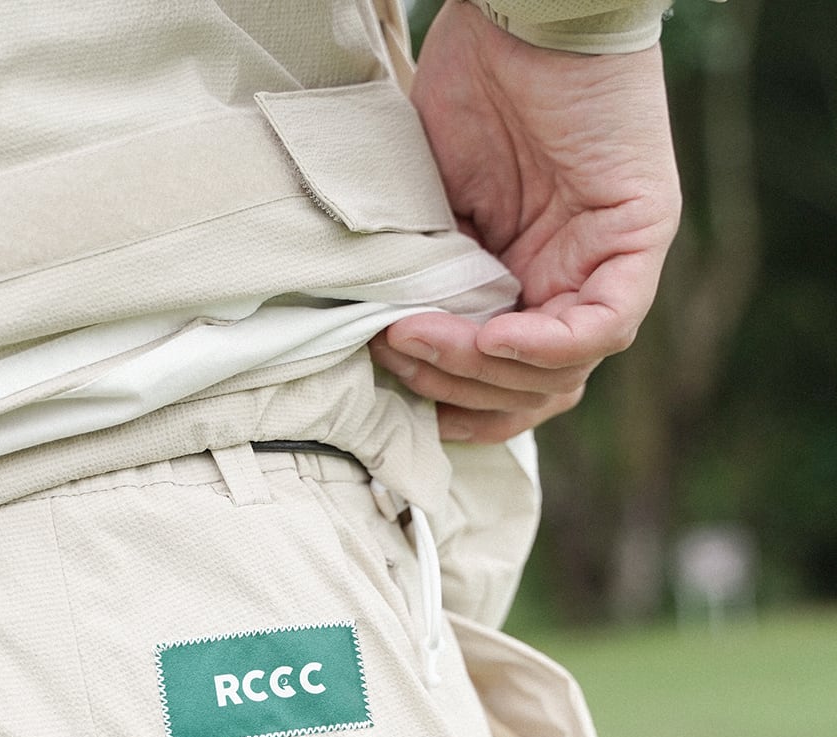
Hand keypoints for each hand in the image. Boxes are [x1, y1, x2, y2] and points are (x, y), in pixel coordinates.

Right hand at [370, 0, 680, 441]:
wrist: (516, 8)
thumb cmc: (471, 87)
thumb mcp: (432, 209)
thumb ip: (428, 280)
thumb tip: (390, 349)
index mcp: (526, 281)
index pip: (509, 381)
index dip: (457, 403)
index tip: (400, 393)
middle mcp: (570, 283)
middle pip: (532, 387)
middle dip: (455, 385)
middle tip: (396, 350)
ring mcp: (608, 263)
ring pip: (564, 370)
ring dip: (484, 367)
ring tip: (420, 335)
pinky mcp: (640, 234)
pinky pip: (605, 325)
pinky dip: (545, 345)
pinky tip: (490, 335)